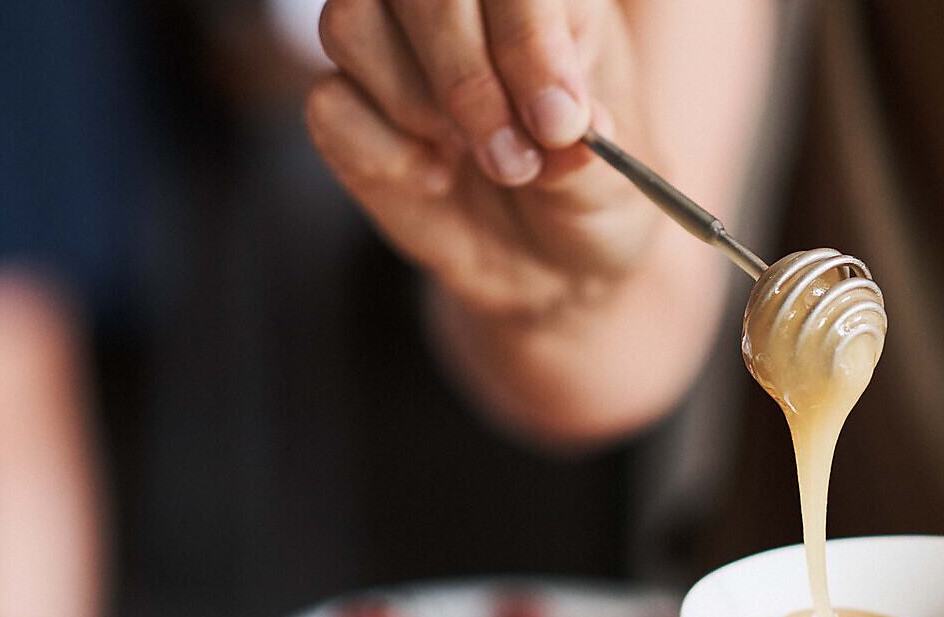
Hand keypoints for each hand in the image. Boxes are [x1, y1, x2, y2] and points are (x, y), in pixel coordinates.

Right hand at [305, 0, 653, 314]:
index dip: (526, 39)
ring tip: (475, 158)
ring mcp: (391, 49)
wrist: (549, 265)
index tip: (558, 122)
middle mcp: (460, 5)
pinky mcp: (346, 105)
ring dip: (417, 105)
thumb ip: (588, 151)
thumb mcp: (613, 187)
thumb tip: (563, 123)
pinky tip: (433, 177)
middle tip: (513, 161)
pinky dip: (383, 152)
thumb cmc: (590, 201)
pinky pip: (330, 101)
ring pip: (351, 23)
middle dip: (466, 80)